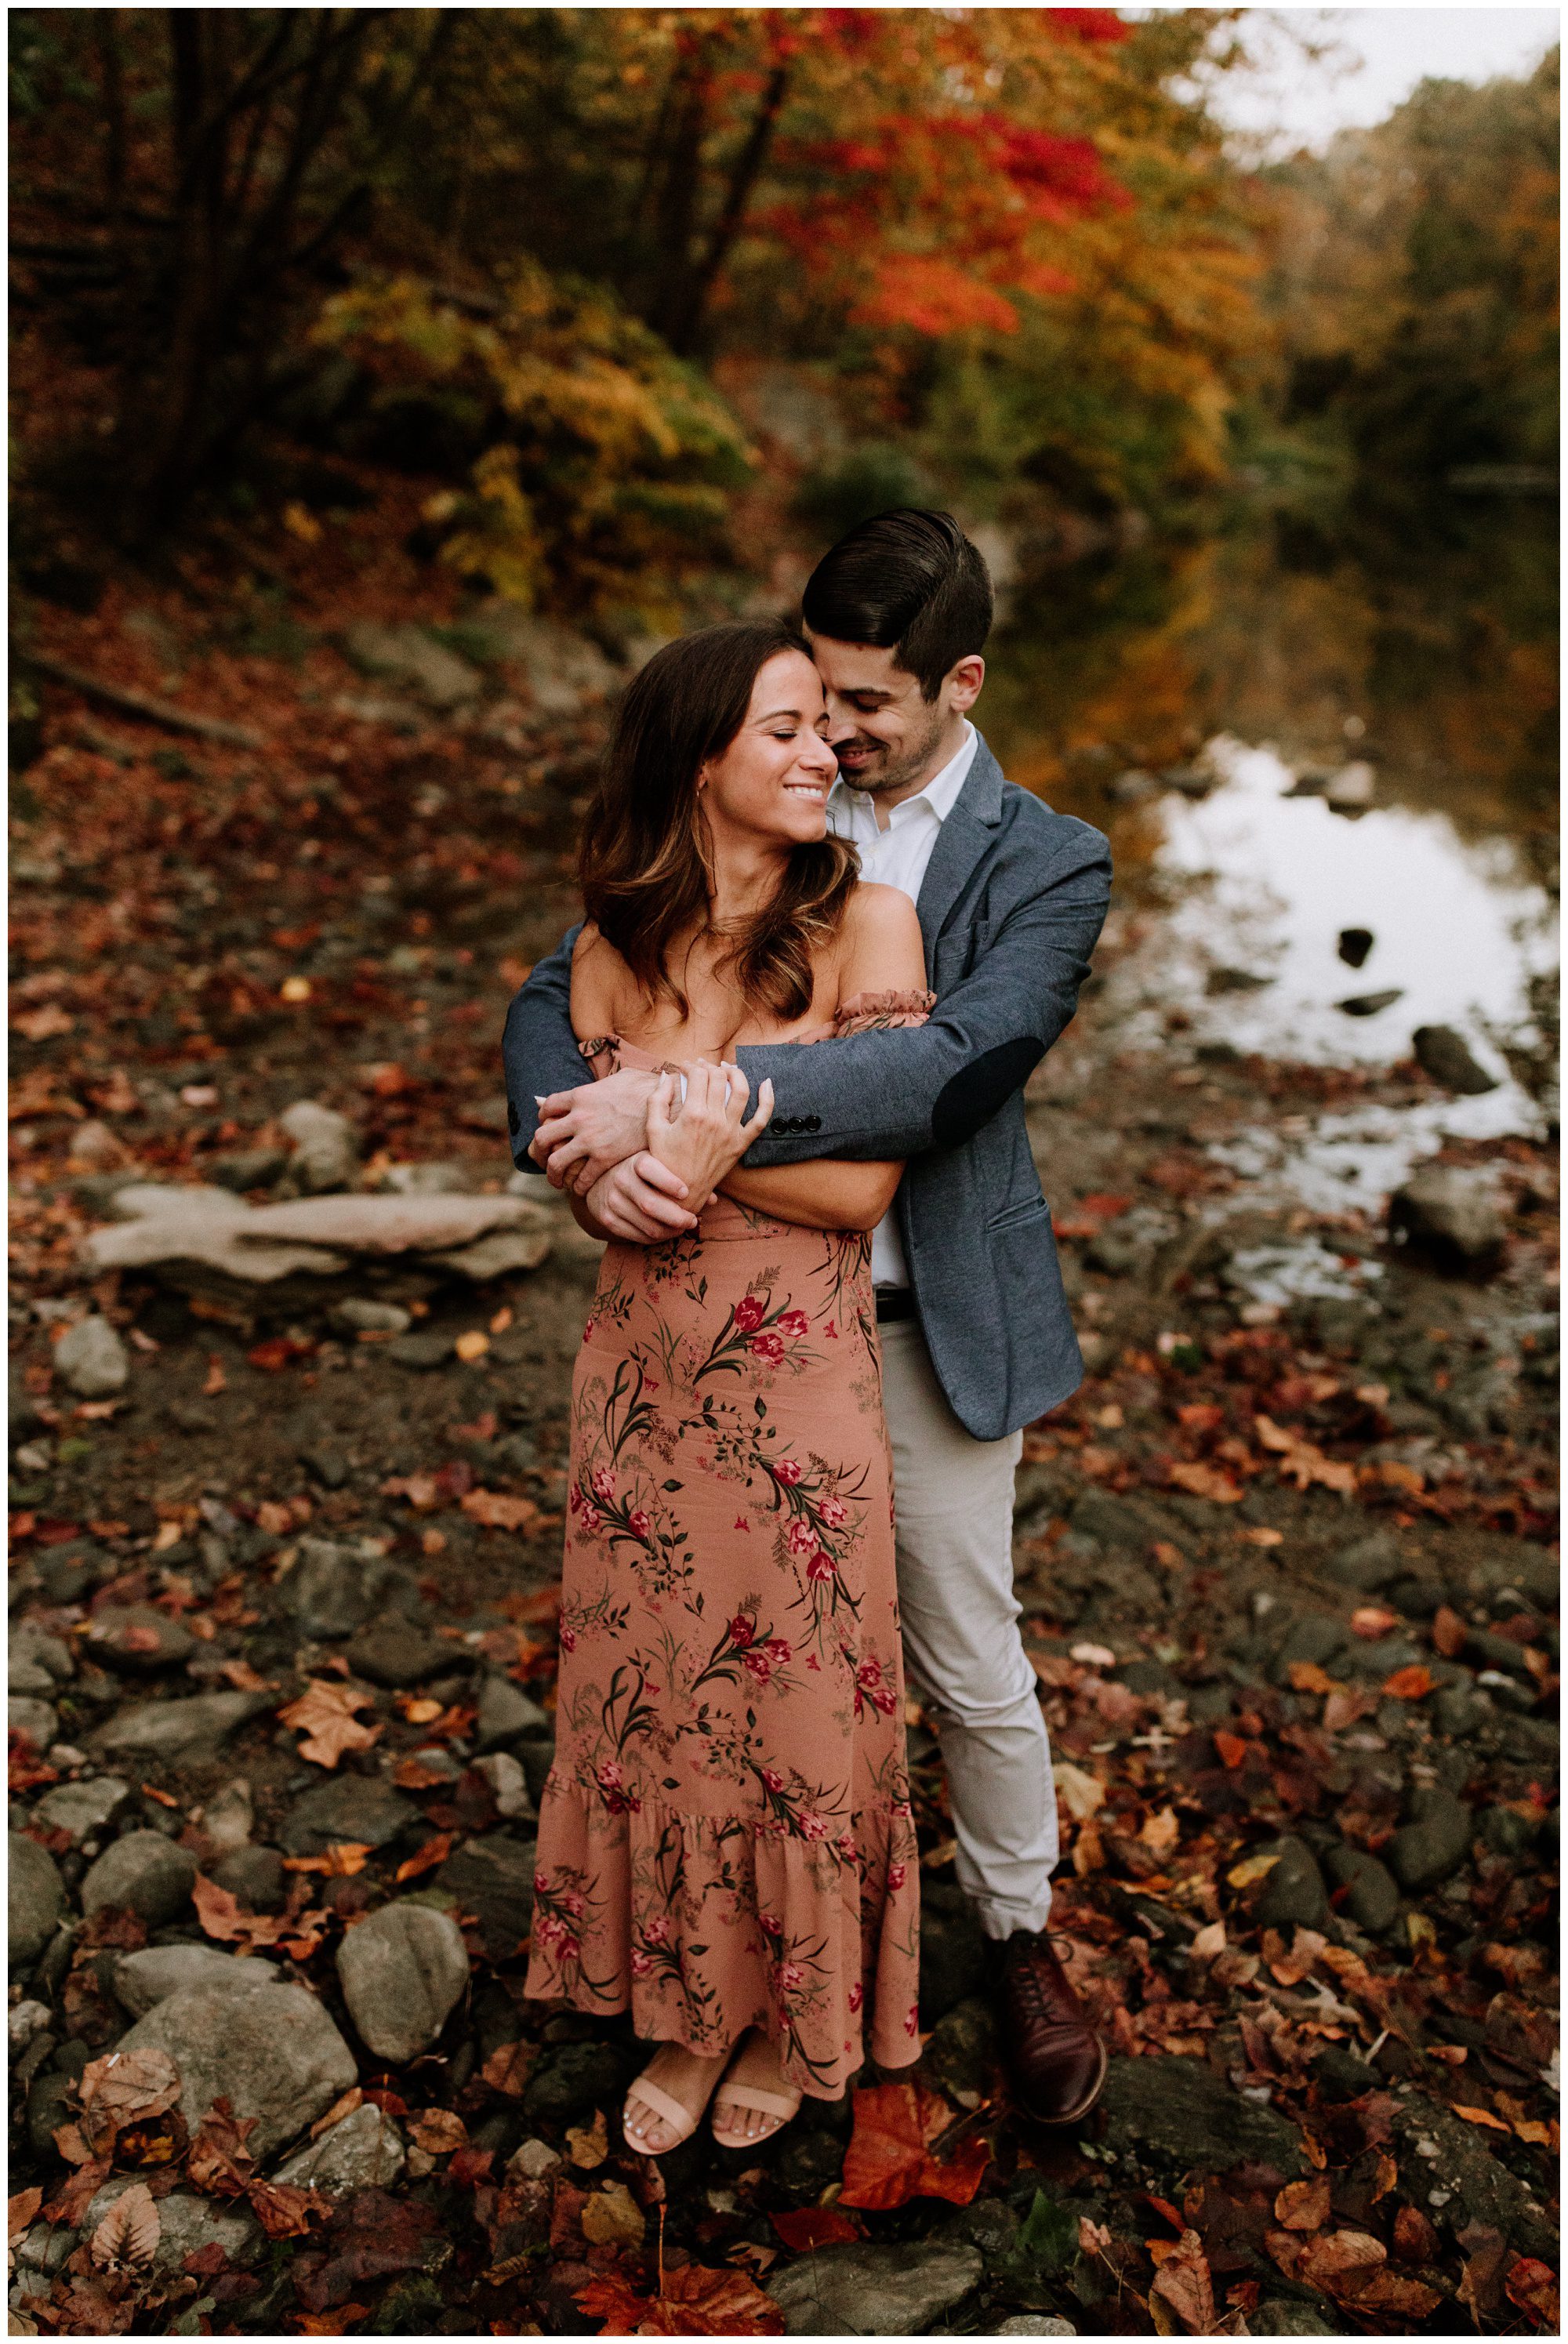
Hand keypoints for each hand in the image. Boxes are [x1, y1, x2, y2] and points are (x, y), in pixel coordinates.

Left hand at [531, 1067, 658, 1193]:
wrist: (669, 1103)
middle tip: (543, 1159)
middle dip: (539, 1151)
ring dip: (553, 1175)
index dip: (543, 1119)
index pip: (547, 1108)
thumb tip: (598, 1083)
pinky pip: (582, 1177)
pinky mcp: (606, 1157)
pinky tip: (581, 1188)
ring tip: (557, 1181)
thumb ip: (600, 1083)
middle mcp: (580, 1117)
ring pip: (556, 1162)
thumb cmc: (647, 1088)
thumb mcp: (618, 1078)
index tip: (548, 1127)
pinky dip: (578, 1185)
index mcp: (581, 1095)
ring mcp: (591, 1139)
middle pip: (542, 1137)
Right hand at [585, 1154, 699, 1242]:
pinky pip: (638, 1236)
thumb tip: (712, 1199)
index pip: (649, 1169)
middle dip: (676, 1217)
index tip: (686, 1192)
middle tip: (693, 1220)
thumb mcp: (660, 1164)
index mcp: (635, 1161)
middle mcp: (620, 1179)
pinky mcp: (608, 1219)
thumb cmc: (644, 1171)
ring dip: (670, 1232)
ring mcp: (612, 1201)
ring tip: (684, 1228)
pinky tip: (668, 1233)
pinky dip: (657, 1239)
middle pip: (650, 1205)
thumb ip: (684, 1176)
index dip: (668, 1182)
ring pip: (647, 1225)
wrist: (603, 1180)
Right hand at [646, 1060, 773, 1198]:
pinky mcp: (741, 1143)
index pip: (697, 1075)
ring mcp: (731, 1132)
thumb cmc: (665, 1162)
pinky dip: (768, 1099)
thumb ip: (656, 1100)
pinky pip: (761, 1119)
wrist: (682, 1192)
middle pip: (718, 1078)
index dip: (690, 1066)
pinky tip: (766, 1083)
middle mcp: (715, 1120)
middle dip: (708, 1067)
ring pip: (741, 1090)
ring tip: (726, 1068)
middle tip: (701, 1067)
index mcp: (693, 1114)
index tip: (684, 1068)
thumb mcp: (654, 1130)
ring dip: (735, 1073)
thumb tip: (664, 1076)